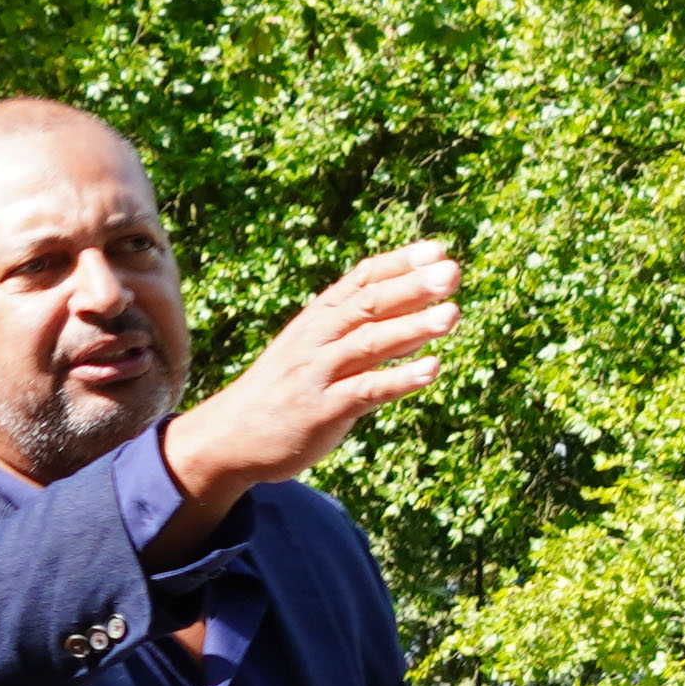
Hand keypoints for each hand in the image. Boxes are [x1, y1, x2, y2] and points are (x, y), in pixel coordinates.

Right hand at [154, 239, 462, 532]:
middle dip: (412, 287)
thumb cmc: (286, 390)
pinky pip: (366, 391)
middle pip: (369, 304)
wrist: (232, 436)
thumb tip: (421, 317)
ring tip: (452, 315)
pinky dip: (399, 379)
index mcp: (318, 318)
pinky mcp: (322, 410)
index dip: (400, 263)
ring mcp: (318, 373)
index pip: (362, 279)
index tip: (438, 249)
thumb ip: (364, 332)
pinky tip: (432, 369)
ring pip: (370, 343)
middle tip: (451, 271)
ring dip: (413, 328)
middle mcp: (317, 338)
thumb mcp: (316, 349)